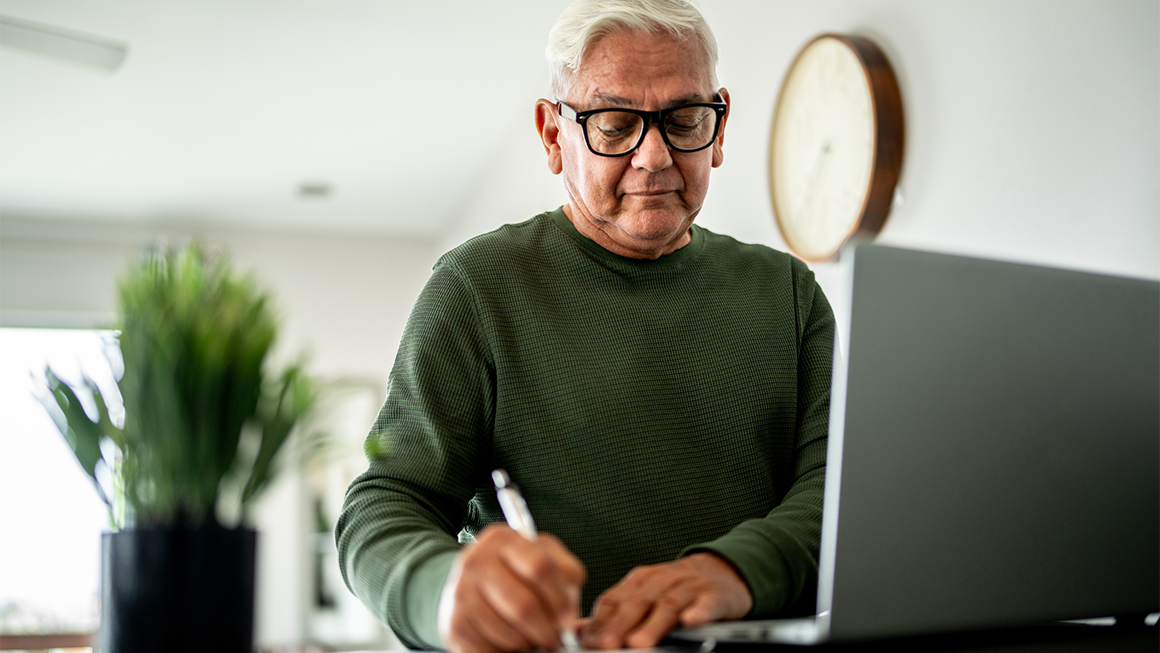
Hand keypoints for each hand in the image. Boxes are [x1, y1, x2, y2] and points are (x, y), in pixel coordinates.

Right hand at [438, 523, 585, 652]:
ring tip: (531, 636)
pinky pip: (493, 648)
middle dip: (546, 629)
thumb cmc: (513, 574)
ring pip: (510, 632)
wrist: (469, 587)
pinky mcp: (455, 622)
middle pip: (524, 605)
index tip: (569, 618)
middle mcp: (477, 560)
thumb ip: (565, 573)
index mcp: (503, 539)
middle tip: (555, 638)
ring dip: (528, 641)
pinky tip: (511, 640)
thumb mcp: (542, 560)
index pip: (540, 567)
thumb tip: (572, 607)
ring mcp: (461, 591)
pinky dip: (508, 650)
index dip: (560, 598)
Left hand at [581, 552, 751, 649]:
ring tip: (639, 644)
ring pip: (668, 604)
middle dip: (620, 625)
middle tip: (608, 646)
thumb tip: (579, 630)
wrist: (722, 570)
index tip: (589, 643)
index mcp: (639, 581)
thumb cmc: (677, 588)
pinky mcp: (714, 595)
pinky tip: (690, 622)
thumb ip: (613, 612)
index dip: (600, 621)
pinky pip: (706, 603)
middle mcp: (662, 580)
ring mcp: (689, 587)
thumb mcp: (643, 595)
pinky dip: (698, 612)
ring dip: (652, 625)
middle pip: (638, 602)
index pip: (614, 599)